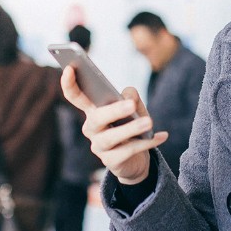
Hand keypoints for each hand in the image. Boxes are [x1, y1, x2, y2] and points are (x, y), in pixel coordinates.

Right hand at [60, 66, 168, 184]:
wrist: (137, 160)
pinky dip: (147, 143)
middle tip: (130, 105)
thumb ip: (132, 98)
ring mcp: (98, 146)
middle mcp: (91, 128)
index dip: (69, 84)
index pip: (75, 96)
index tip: (69, 68)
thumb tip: (128, 97)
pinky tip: (162, 136)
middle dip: (113, 111)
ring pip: (110, 138)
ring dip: (131, 129)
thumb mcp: (134, 109)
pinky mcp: (110, 161)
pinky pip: (128, 151)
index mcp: (93, 110)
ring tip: (149, 122)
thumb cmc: (132, 127)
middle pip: (96, 118)